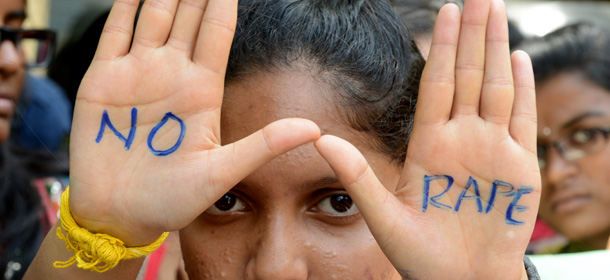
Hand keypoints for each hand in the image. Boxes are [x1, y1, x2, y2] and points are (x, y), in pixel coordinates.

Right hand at [69, 0, 319, 245]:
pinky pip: (115, 32)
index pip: (217, 32)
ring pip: (154, 16)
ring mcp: (138, 74)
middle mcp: (173, 74)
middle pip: (188, 15)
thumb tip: (314, 129)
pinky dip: (123, 5)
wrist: (120, 215)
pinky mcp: (103, 80)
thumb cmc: (172, 200)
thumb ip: (263, 145)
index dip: (224, 2)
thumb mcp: (221, 173)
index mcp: (203, 90)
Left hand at [316, 0, 538, 278]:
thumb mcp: (383, 216)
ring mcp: (492, 150)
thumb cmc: (421, 255)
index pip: (436, 84)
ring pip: (496, 88)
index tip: (444, 12)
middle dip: (473, 36)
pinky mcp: (520, 167)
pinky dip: (524, 90)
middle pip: (468, 76)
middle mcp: (462, 139)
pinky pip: (522, 121)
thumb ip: (356, 176)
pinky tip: (520, 59)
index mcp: (430, 145)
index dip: (441, 48)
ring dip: (498, 50)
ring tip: (498, 11)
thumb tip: (319, 139)